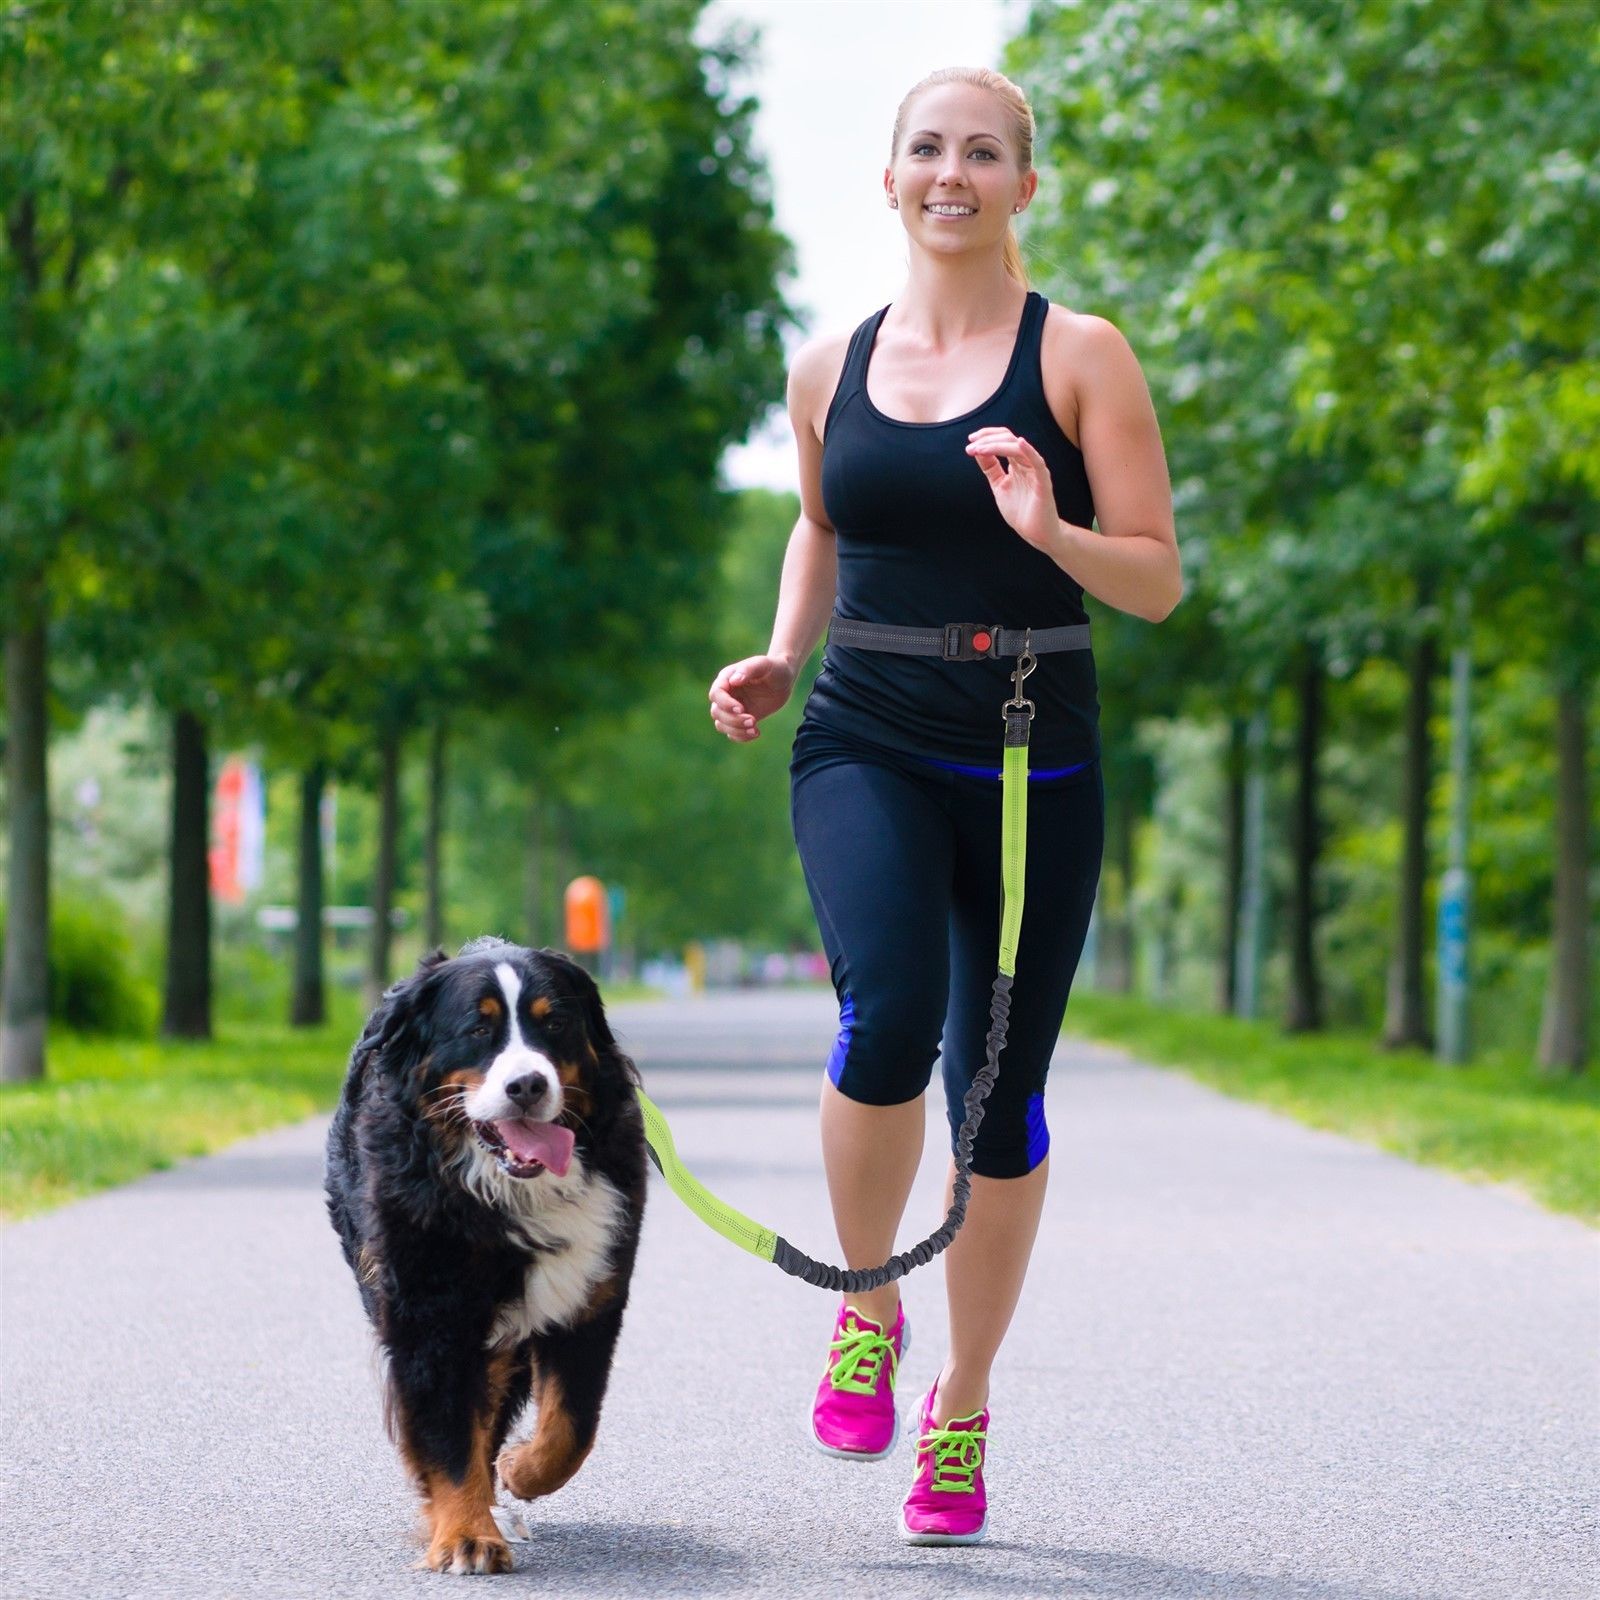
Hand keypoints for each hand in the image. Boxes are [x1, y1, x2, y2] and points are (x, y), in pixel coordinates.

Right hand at [708, 654, 795, 742]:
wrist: (784, 679)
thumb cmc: (774, 667)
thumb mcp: (764, 664)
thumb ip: (748, 669)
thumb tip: (734, 681)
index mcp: (727, 679)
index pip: (716, 694)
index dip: (725, 704)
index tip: (741, 709)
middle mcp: (726, 694)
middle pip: (716, 712)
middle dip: (733, 720)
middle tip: (752, 720)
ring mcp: (732, 708)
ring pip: (721, 725)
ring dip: (736, 730)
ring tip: (755, 729)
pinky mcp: (740, 719)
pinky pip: (732, 733)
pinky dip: (741, 737)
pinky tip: (756, 733)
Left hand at [965, 427, 1061, 552]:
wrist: (1035, 532)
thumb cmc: (1020, 509)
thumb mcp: (999, 485)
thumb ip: (991, 468)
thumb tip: (977, 450)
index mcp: (1017, 463)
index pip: (1003, 439)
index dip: (987, 436)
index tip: (970, 440)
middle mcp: (1027, 463)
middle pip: (1009, 439)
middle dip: (987, 440)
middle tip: (971, 446)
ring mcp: (1036, 471)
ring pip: (1018, 448)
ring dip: (997, 445)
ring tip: (980, 449)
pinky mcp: (1043, 482)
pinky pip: (1038, 463)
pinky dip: (1029, 451)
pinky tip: (1019, 443)